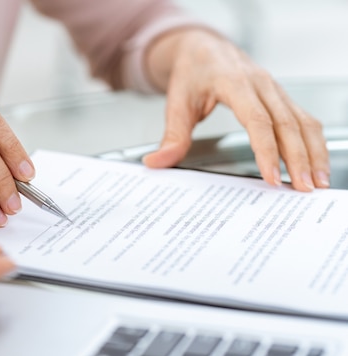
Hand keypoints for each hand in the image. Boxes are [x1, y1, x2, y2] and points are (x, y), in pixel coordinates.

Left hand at [141, 29, 328, 191]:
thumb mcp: (176, 103)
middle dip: (298, 158)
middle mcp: (261, 84)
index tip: (272, 176)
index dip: (266, 149)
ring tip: (317, 182)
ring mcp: (275, 89)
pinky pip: (304, 119)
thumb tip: (158, 162)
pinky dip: (314, 142)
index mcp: (234, 82)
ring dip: (313, 152)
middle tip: (301, 188)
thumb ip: (172, 135)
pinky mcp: (281, 97)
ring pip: (303, 121)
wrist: (203, 48)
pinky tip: (316, 163)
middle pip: (287, 124)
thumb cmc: (192, 72)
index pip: (257, 119)